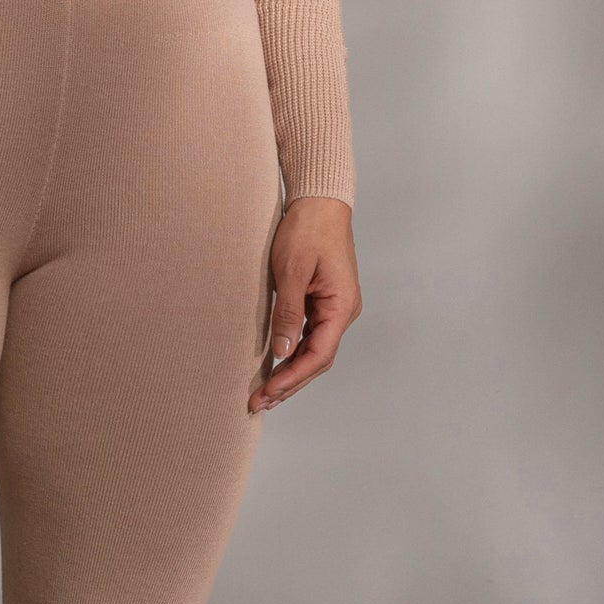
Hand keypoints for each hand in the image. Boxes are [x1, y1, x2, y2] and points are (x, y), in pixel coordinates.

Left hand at [250, 196, 361, 411]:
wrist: (319, 200)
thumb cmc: (307, 229)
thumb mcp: (290, 272)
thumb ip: (287, 314)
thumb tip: (282, 353)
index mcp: (342, 306)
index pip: (319, 355)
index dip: (292, 378)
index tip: (267, 392)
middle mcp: (343, 311)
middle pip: (318, 359)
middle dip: (289, 383)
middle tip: (259, 402)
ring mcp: (335, 307)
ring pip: (314, 350)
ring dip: (291, 371)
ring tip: (265, 393)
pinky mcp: (324, 300)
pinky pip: (310, 335)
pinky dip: (293, 352)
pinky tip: (274, 364)